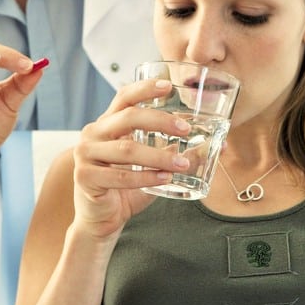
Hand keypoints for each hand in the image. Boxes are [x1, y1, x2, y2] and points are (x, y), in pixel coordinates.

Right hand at [71, 78, 192, 238]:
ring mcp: (86, 154)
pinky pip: (119, 176)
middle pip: (128, 117)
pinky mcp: (85, 177)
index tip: (168, 85)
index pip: (124, 97)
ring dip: (158, 156)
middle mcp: (94, 133)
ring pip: (127, 149)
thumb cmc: (127, 187)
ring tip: (182, 163)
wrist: (101, 218)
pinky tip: (164, 179)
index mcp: (108, 123)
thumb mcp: (153, 165)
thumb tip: (219, 145)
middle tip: (185, 129)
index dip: (145, 88)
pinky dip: (145, 177)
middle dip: (160, 121)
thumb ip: (176, 152)